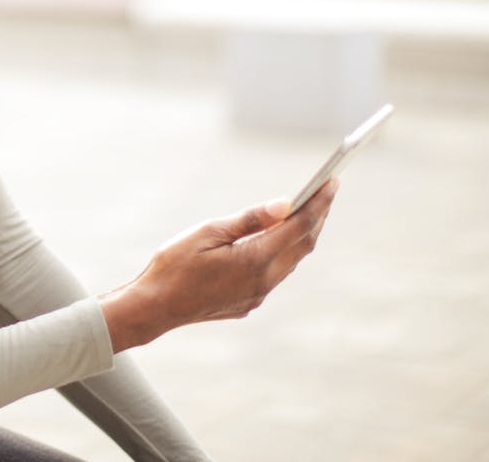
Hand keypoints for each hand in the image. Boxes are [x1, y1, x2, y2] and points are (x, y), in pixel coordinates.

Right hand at [99, 180, 336, 349]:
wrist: (155, 306)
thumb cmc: (175, 264)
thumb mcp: (208, 232)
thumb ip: (250, 220)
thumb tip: (285, 205)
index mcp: (255, 260)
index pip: (299, 226)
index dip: (318, 203)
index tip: (332, 181)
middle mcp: (264, 281)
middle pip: (303, 244)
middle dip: (317, 217)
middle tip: (326, 191)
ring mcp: (258, 295)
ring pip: (291, 261)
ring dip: (302, 236)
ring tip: (307, 211)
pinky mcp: (249, 302)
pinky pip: (276, 273)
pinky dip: (284, 252)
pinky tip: (276, 239)